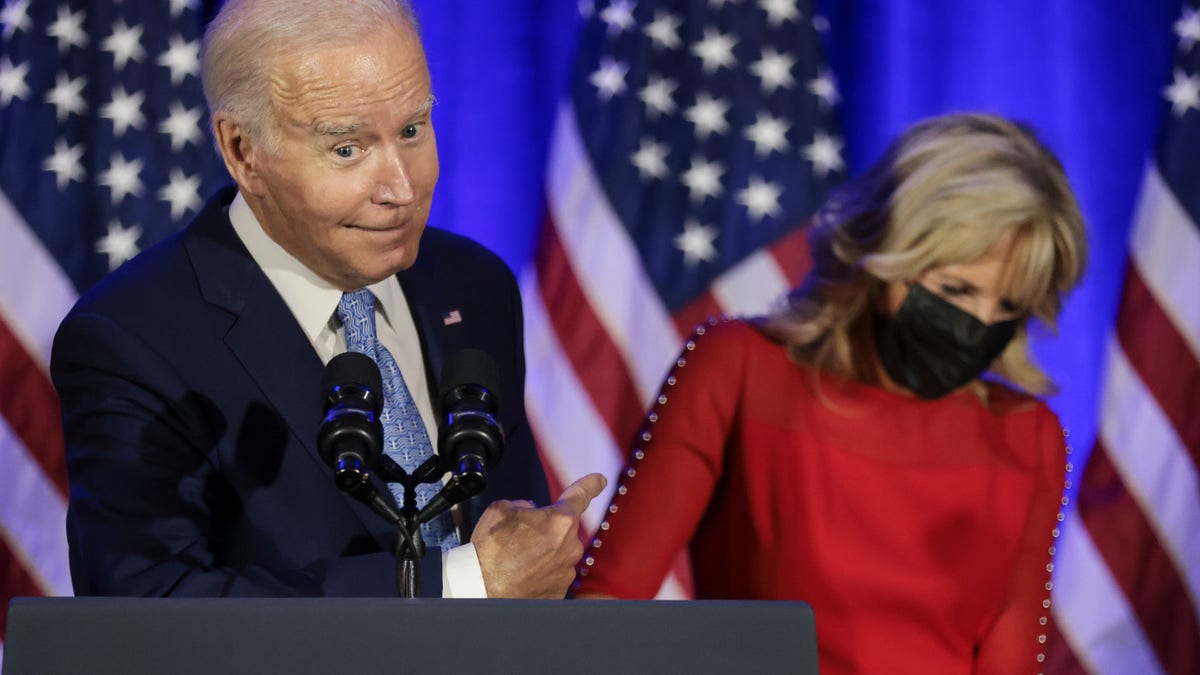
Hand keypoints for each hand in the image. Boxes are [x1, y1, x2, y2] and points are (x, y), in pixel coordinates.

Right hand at [472, 473, 606, 598]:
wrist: (482, 591)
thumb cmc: (491, 551)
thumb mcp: (501, 509)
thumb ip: (523, 505)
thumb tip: (530, 512)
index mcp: (560, 520)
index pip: (581, 495)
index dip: (591, 484)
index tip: (599, 480)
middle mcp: (570, 546)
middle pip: (562, 529)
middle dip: (546, 529)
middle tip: (519, 538)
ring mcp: (566, 571)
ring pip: (557, 553)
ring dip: (542, 553)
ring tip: (515, 560)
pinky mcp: (560, 591)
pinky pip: (553, 574)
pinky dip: (539, 573)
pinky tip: (521, 575)